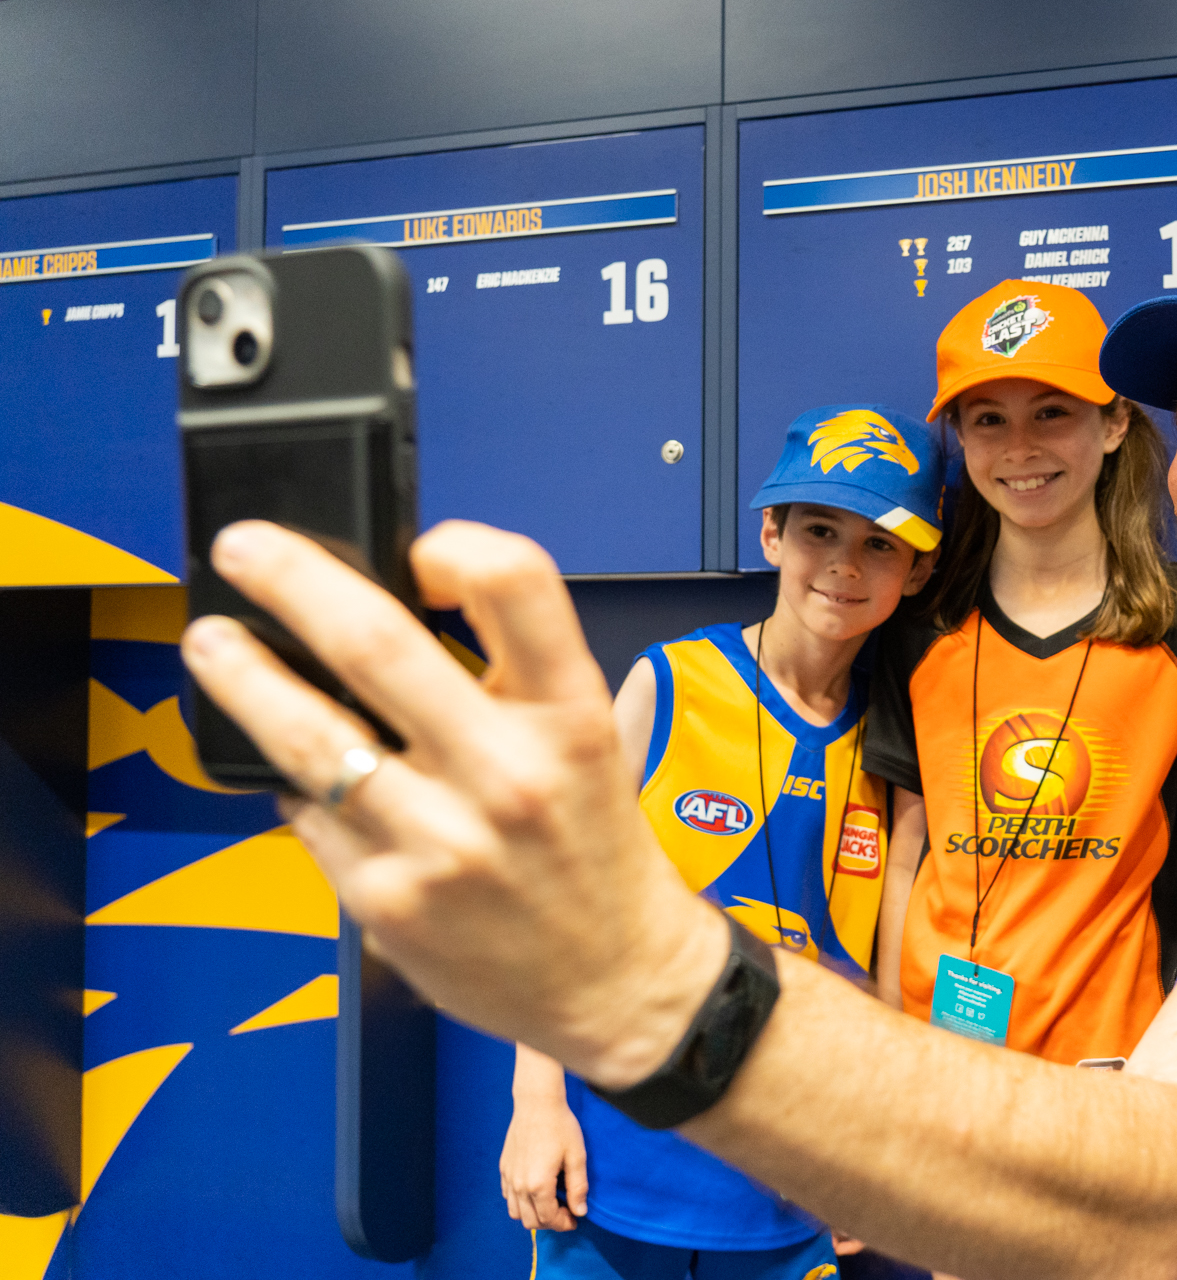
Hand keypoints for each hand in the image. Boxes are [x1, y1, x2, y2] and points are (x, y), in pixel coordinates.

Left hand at [180, 520, 722, 1087]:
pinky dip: (293, 782)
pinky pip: (308, 816)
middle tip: (245, 551)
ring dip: (243, 676)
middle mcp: (508, 773)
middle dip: (289, 580)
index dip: (453, 543)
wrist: (617, 977)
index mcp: (571, 717)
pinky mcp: (387, 901)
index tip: (415, 551)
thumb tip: (393, 607)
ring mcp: (441, 841)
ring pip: (308, 734)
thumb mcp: (587, 742)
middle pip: (376, 641)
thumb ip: (510, 679)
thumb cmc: (597, 851)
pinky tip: (296, 769)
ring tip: (214, 645)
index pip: (514, 582)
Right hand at [501, 1096, 588, 1230]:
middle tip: (566, 1212)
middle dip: (550, 1222)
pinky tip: (535, 1190)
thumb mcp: (577, 1156)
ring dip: (533, 1214)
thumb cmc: (560, 1126)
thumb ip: (578, 1187)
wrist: (537, 1103)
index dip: (564, 1223)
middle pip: (530, 1221)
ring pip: (515, 1212)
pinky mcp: (503, 1168)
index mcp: (538, 1184)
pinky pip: (508, 1196)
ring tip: (550, 1203)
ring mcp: (508, 1177)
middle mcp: (519, 1185)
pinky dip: (520, 1202)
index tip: (575, 1219)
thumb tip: (580, 1211)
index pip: (549, 1219)